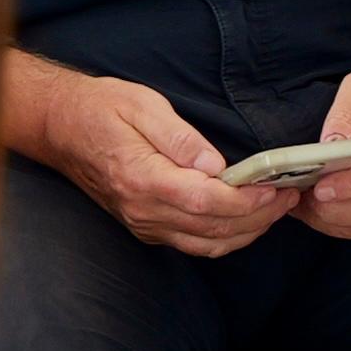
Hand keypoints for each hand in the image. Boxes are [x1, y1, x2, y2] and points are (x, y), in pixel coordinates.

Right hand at [22, 65, 296, 257]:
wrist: (60, 128)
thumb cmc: (101, 110)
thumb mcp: (143, 106)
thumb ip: (181, 138)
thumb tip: (217, 165)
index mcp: (143, 179)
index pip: (206, 203)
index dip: (246, 202)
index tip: (275, 188)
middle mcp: (143, 211)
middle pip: (213, 230)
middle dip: (259, 218)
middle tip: (290, 196)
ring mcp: (144, 224)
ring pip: (207, 244)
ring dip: (247, 232)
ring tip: (277, 208)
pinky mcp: (147, 226)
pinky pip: (193, 244)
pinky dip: (226, 237)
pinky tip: (247, 218)